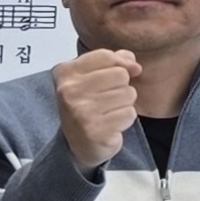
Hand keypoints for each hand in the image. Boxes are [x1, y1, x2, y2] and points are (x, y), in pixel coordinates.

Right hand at [50, 46, 140, 169]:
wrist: (78, 144)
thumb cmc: (87, 105)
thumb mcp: (92, 75)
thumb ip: (114, 61)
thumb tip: (134, 65)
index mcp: (65, 72)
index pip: (106, 56)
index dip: (120, 64)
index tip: (117, 76)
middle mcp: (68, 90)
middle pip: (120, 74)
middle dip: (121, 87)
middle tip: (107, 100)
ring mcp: (79, 111)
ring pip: (128, 93)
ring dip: (124, 104)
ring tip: (109, 112)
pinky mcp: (94, 131)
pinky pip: (129, 113)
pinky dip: (125, 120)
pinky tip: (111, 124)